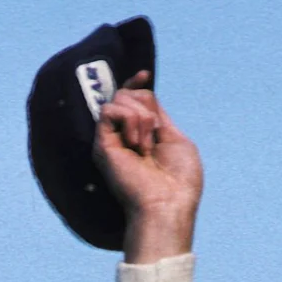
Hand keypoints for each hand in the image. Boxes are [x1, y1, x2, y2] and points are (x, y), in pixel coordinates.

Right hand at [94, 74, 200, 262]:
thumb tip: (144, 92)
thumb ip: (159, 115)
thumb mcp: (176, 139)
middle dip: (147, 108)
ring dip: (141, 116)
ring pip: (119, 99)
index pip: (133, 100)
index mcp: (143, 135)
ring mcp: (112, 140)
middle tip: (153, 138)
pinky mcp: (101, 145)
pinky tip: (136, 143)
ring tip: (145, 145)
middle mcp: (124, 136)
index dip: (136, 84)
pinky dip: (128, 119)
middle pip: (128, 94)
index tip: (144, 76)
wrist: (167, 205)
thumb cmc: (179, 181)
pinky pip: (109, 110)